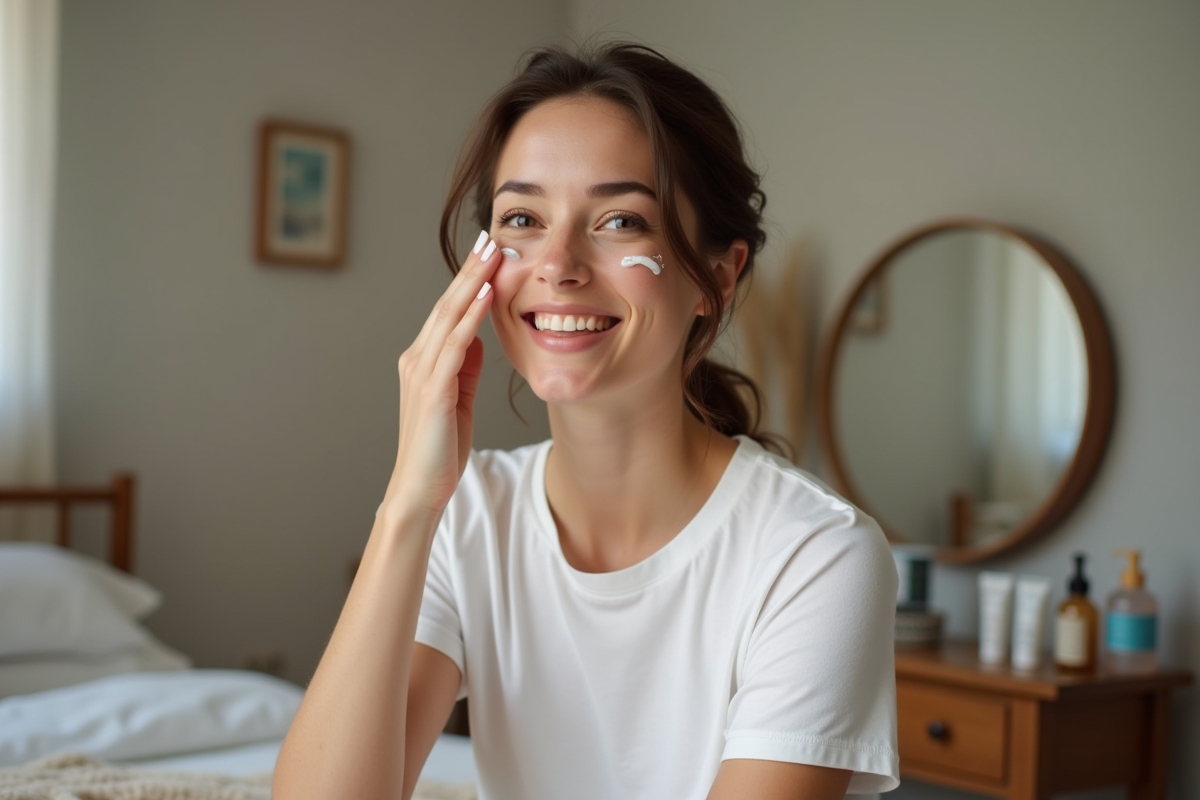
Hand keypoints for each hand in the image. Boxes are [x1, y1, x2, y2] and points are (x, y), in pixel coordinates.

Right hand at [383, 231, 499, 520]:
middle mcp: (417, 359)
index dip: (468, 280)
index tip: (487, 252)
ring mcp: (422, 373)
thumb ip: (465, 367)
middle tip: (490, 237)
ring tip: (493, 254)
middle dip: (470, 269)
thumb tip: (478, 337)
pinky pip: (456, 345)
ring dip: (473, 283)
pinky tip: (487, 296)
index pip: (448, 311)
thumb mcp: (458, 399)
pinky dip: (472, 318)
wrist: (420, 488)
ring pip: (449, 317)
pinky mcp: (433, 389)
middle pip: (447, 304)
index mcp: (422, 361)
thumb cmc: (441, 449)